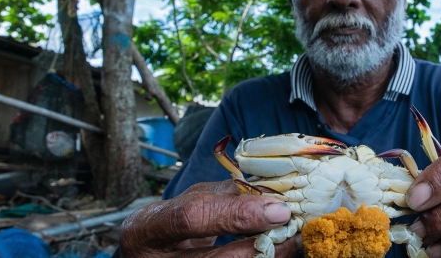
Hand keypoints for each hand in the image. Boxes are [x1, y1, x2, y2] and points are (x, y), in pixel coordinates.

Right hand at [120, 180, 300, 257]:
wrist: (147, 255)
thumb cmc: (169, 224)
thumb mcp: (188, 201)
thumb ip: (224, 195)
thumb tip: (269, 190)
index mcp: (148, 228)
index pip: (192, 217)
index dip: (237, 213)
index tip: (278, 209)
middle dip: (260, 247)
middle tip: (292, 232)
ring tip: (291, 244)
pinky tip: (276, 253)